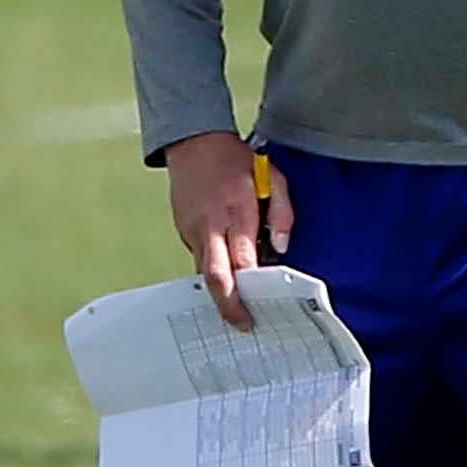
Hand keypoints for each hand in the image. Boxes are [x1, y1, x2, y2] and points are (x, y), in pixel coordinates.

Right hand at [165, 130, 294, 329]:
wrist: (193, 143)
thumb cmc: (236, 160)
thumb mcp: (273, 177)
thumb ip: (282, 213)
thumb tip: (280, 248)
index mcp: (237, 212)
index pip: (243, 259)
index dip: (251, 286)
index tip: (262, 304)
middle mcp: (211, 225)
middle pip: (216, 275)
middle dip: (228, 305)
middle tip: (242, 324)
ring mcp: (193, 230)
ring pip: (204, 272)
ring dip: (220, 291)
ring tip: (237, 307)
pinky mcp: (184, 231)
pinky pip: (199, 259)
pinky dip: (213, 270)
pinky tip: (226, 274)